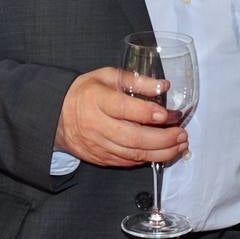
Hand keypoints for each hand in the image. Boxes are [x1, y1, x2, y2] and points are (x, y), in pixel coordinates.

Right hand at [56, 67, 187, 166]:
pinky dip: (147, 158)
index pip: (125, 109)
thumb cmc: (85, 92)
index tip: (169, 114)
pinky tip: (161, 152)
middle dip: (163, 139)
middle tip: (182, 134)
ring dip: (162, 152)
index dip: (149, 113)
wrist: (57, 114)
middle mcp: (97, 124)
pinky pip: (128, 162)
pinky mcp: (100, 158)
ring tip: (179, 145)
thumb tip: (163, 85)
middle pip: (134, 138)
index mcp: (97, 99)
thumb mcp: (107, 76)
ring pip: (134, 154)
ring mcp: (98, 144)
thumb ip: (136, 81)